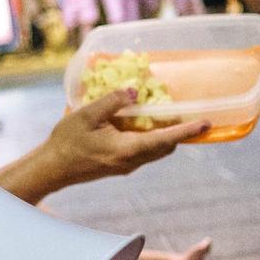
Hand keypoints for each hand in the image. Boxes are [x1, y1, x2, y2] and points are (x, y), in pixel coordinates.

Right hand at [39, 90, 207, 187]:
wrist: (52, 168)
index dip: (187, 131)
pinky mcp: (119, 166)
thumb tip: (136, 91)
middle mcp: (132, 161)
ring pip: (155, 151)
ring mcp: (126, 166)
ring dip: (166, 136)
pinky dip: (151, 139)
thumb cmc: (66, 141)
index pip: (165, 140)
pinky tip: (143, 124)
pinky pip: (143, 151)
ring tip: (171, 117)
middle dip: (181, 133)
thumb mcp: (87, 114)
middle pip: (165, 148)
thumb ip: (113, 101)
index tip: (206, 124)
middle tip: (192, 116)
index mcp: (127, 149)